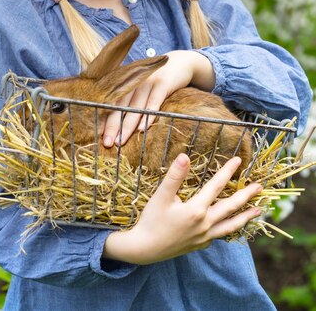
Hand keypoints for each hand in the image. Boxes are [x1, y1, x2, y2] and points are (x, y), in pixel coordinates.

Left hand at [102, 50, 214, 146]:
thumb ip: (132, 100)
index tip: (100, 136)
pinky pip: (154, 101)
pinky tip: (142, 129)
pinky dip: (148, 115)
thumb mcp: (143, 88)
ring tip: (120, 141)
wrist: (183, 62)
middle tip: (107, 143)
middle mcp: (134, 81)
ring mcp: (148, 81)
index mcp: (127, 83)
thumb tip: (120, 126)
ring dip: (127, 125)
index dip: (106, 119)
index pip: (112, 103)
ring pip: (135, 106)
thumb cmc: (159, 81)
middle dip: (113, 126)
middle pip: (120, 106)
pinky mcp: (162, 83)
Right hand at [103, 155, 261, 263]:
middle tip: (260, 187)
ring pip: (230, 225)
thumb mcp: (161, 196)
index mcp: (196, 210)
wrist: (145, 249)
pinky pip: (220, 235)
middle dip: (246, 195)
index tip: (239, 161)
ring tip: (259, 210)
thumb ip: (175, 176)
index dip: (228, 172)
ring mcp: (204, 236)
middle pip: (230, 207)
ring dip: (246, 216)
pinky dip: (230, 228)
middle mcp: (205, 224)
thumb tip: (185, 156)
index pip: (216, 186)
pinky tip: (231, 225)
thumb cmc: (152, 220)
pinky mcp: (200, 244)